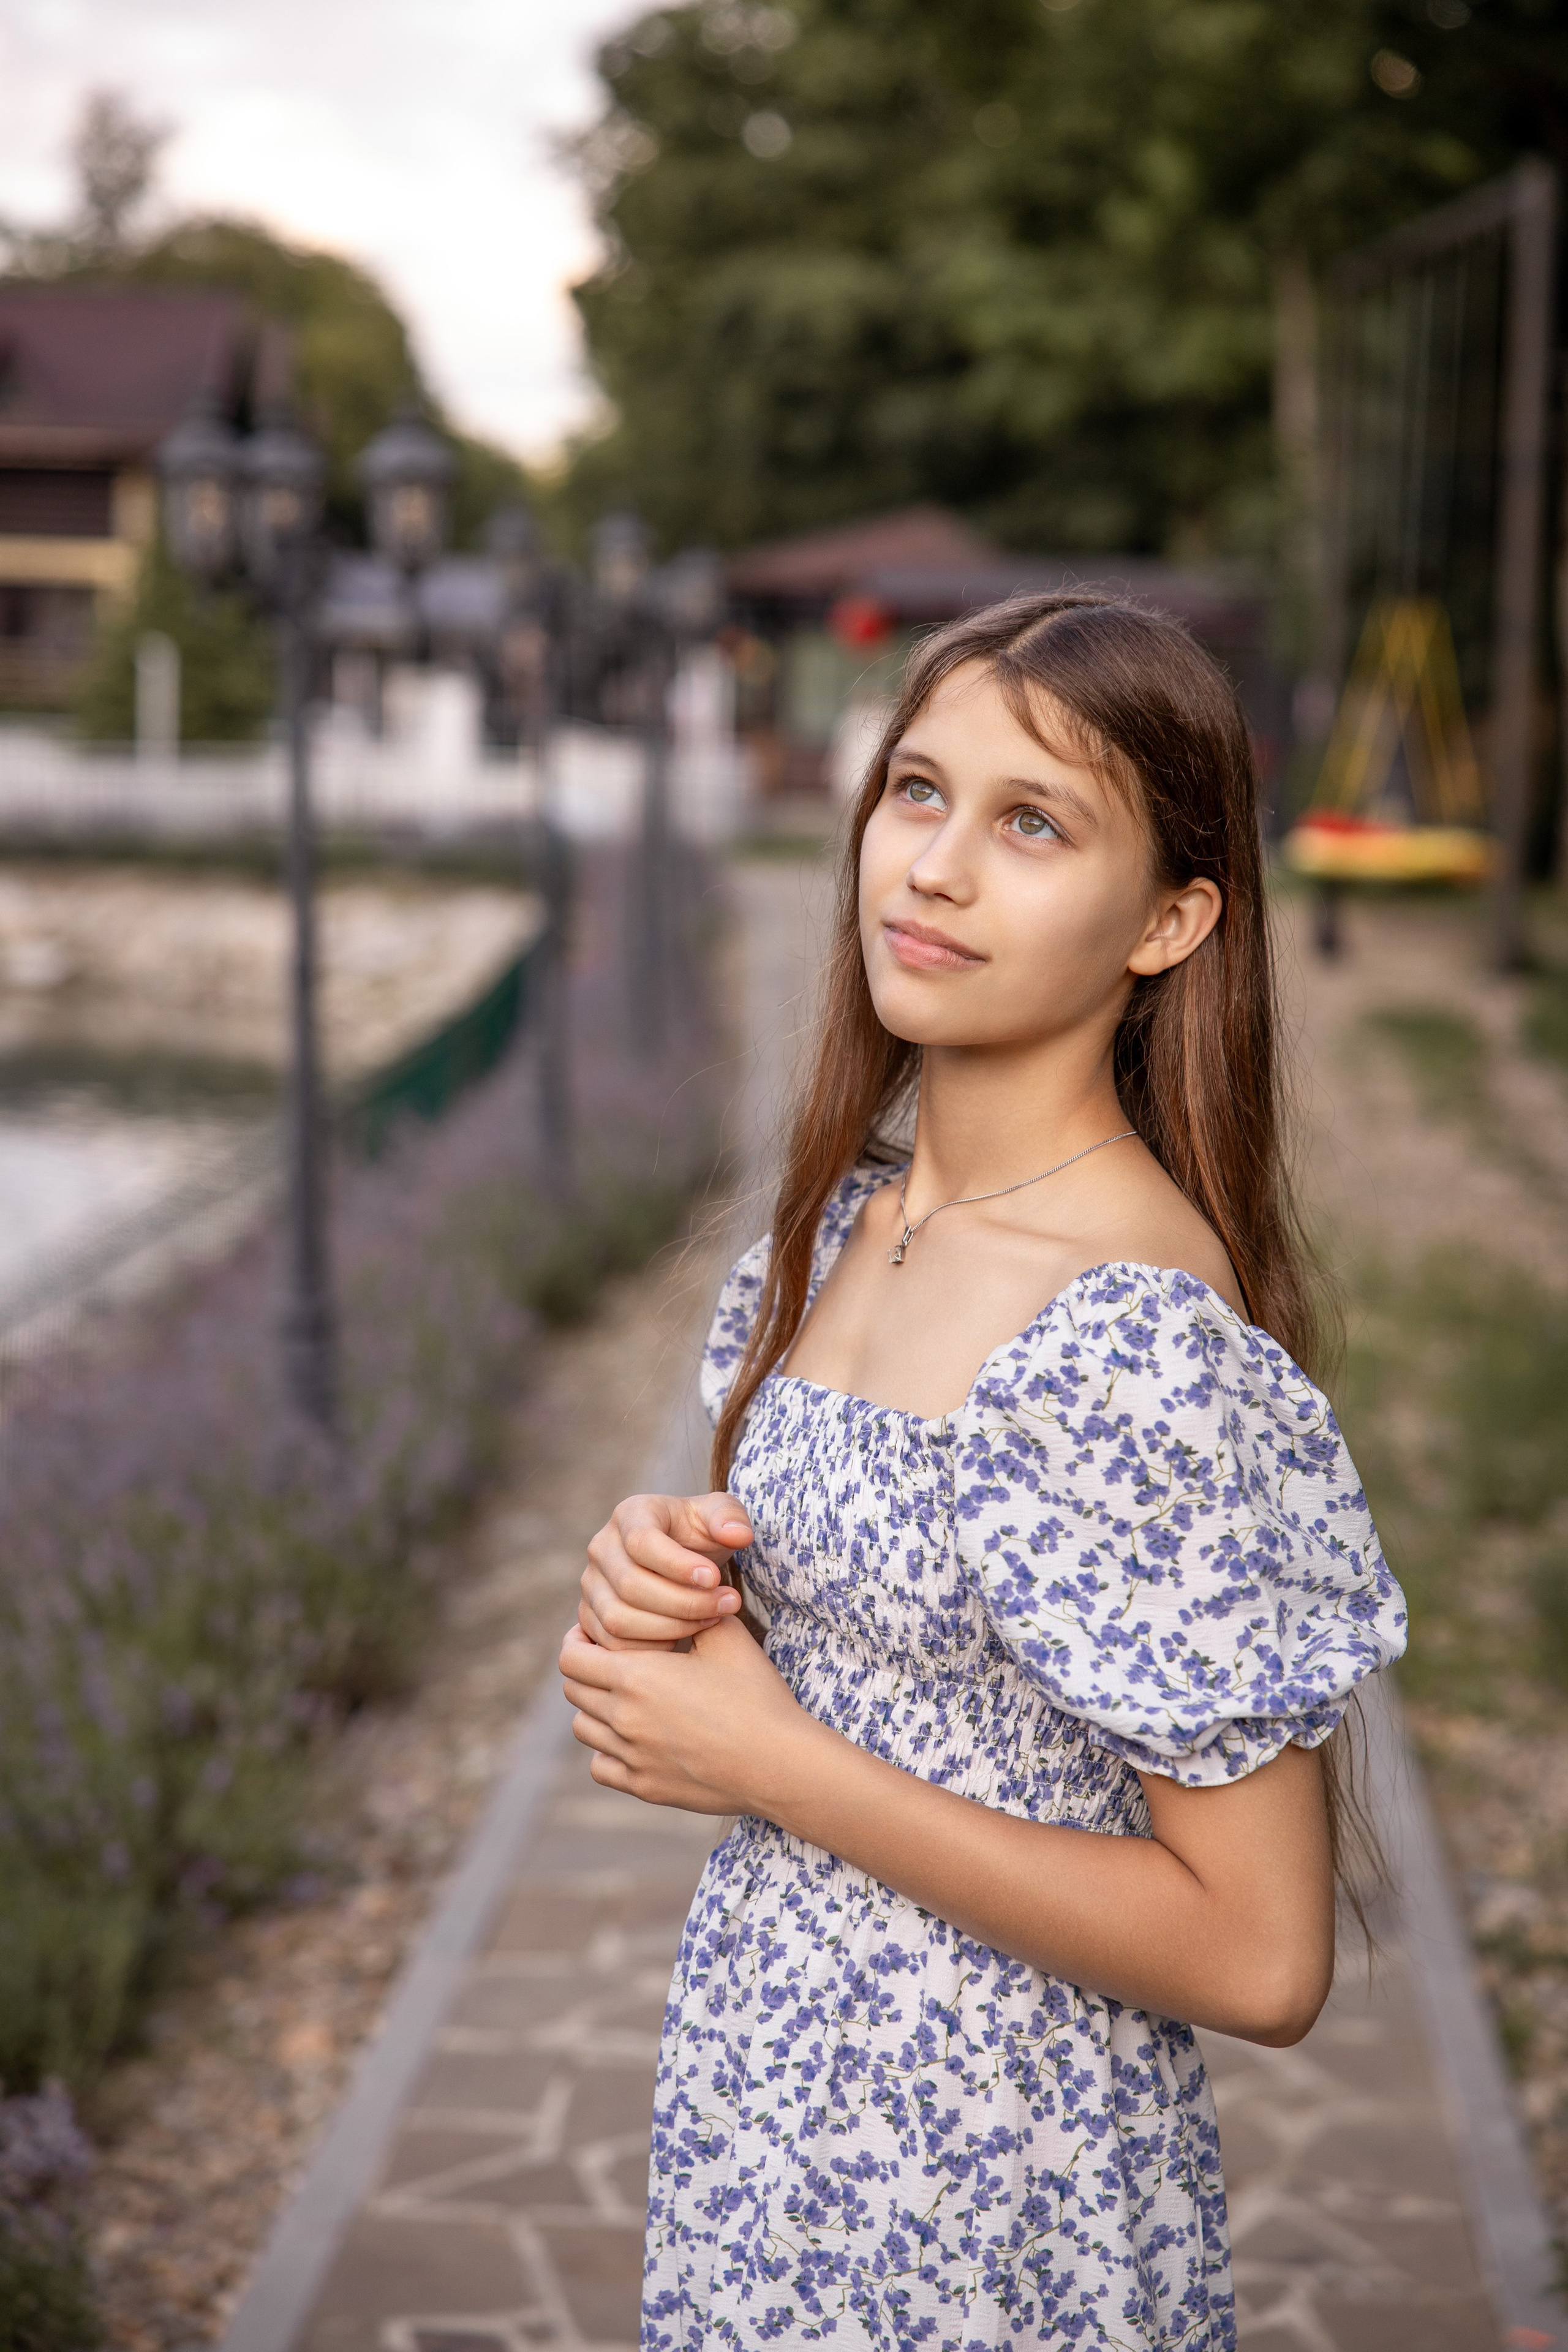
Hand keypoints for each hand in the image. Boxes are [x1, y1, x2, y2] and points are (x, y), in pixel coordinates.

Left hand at [560, 1616, 810, 1814]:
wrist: (778, 1762)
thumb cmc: (754, 1696)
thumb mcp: (726, 1637)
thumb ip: (692, 1610)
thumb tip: (682, 1591)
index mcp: (635, 1678)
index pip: (571, 1657)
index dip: (577, 1641)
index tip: (592, 1635)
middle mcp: (623, 1719)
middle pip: (573, 1690)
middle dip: (586, 1670)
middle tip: (610, 1660)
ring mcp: (631, 1757)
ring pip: (584, 1729)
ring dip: (595, 1709)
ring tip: (623, 1697)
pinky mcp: (645, 1787)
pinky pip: (601, 1767)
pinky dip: (607, 1750)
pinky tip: (634, 1737)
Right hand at [580, 1490, 753, 1650]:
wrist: (682, 1560)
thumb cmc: (700, 1535)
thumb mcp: (720, 1516)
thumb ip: (730, 1517)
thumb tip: (738, 1534)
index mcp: (630, 1515)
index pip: (641, 1541)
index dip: (678, 1565)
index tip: (715, 1578)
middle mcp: (601, 1548)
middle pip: (629, 1585)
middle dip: (684, 1602)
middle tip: (727, 1605)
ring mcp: (591, 1585)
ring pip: (619, 1619)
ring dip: (671, 1628)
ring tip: (710, 1622)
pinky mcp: (590, 1617)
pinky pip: (613, 1645)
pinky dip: (651, 1649)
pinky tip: (684, 1640)